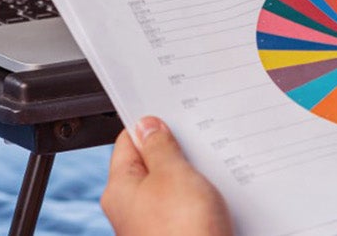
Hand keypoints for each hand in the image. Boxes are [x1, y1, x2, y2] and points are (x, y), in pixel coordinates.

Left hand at [101, 117, 231, 235]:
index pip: (128, 142)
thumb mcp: (174, 175)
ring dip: (191, 177)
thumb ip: (160, 146)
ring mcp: (152, 224)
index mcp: (119, 189)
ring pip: (171, 187)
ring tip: (211, 171)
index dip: (150, 124)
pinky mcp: (174, 234)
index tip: (171, 114)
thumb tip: (147, 125)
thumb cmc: (184, 232)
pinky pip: (185, 207)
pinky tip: (216, 196)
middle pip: (151, 164)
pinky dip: (199, 198)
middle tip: (198, 142)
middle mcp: (131, 208)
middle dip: (176, 152)